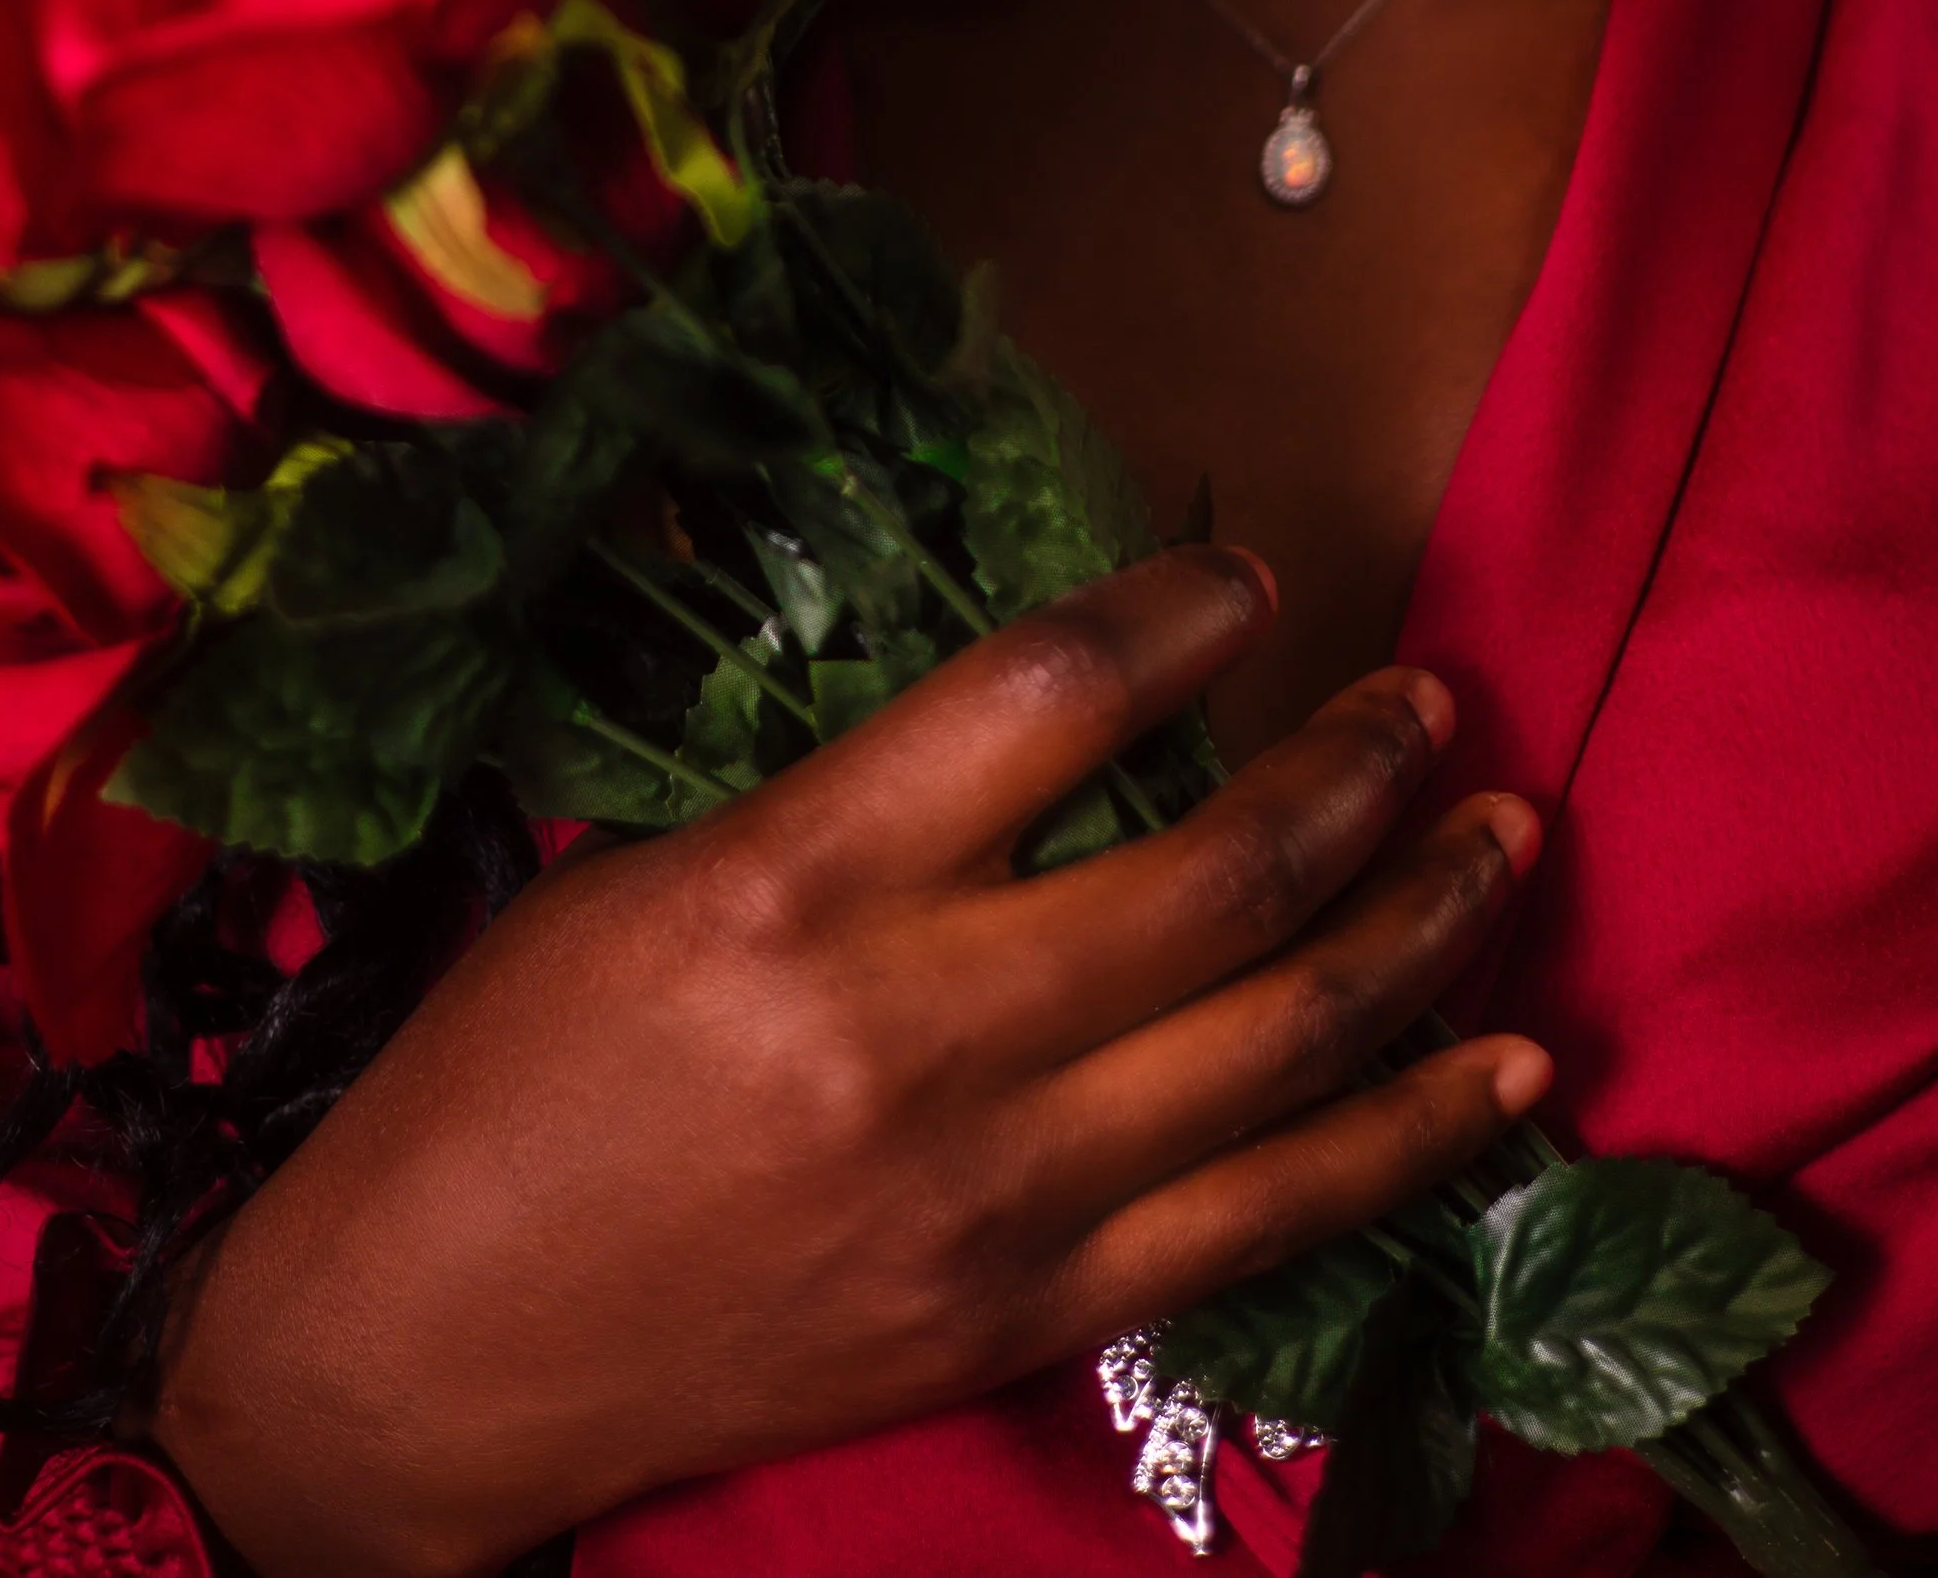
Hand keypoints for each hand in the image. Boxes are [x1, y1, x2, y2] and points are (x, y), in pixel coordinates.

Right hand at [152, 547, 1547, 1577]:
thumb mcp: (646, 875)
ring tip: (1503, 828)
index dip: (1178, 613)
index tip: (1247, 581)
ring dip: (1425, 918)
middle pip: (1216, 869)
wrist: (427, 1356)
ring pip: (1286, 1034)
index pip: (1046, 696)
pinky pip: (1279, 1215)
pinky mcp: (1031, 1309)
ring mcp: (996, 1188)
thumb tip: (1044, 719)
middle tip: (1427, 695)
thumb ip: (848, 801)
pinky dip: (1416, 1133)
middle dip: (1357, 763)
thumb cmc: (508, 1080)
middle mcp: (918, 1030)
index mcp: (796, 883)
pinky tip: (1509, 1064)